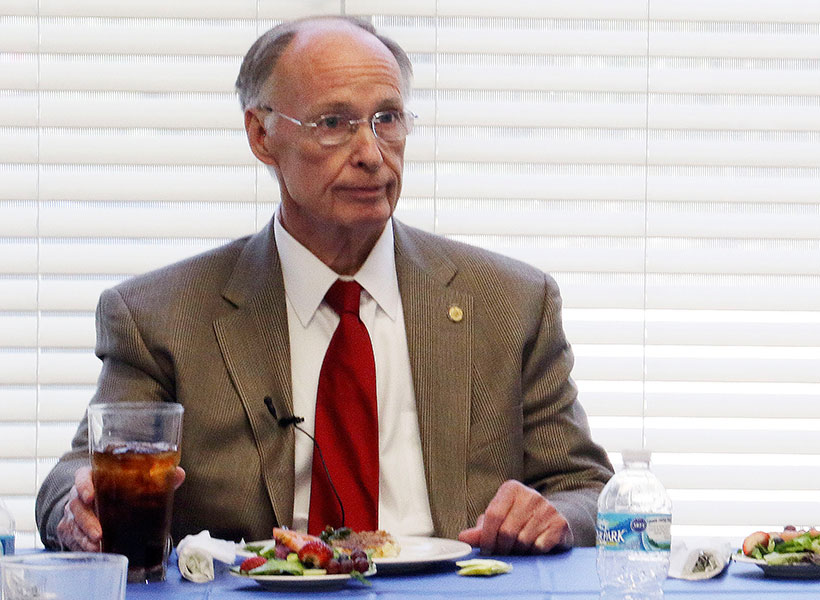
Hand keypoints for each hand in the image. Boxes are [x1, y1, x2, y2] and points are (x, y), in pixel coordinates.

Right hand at [56, 465, 185, 551]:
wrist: (99, 502)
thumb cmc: (118, 490)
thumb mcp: (133, 483)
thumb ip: (156, 478)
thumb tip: (179, 474)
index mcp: (94, 478)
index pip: (82, 476)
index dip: (84, 485)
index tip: (90, 495)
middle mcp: (80, 495)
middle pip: (76, 504)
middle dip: (86, 520)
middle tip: (100, 533)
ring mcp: (73, 513)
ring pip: (73, 524)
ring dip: (84, 536)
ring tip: (98, 545)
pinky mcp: (71, 530)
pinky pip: (72, 538)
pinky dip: (82, 546)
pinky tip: (94, 550)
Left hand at [458, 480, 571, 554]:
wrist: (552, 520)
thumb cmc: (519, 520)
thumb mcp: (499, 520)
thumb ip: (481, 529)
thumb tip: (463, 538)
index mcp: (511, 489)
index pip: (493, 515)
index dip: (486, 538)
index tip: (486, 550)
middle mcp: (530, 495)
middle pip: (507, 531)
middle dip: (501, 548)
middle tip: (501, 554)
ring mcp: (547, 508)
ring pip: (523, 541)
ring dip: (517, 552)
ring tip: (517, 550)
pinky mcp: (559, 523)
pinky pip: (540, 547)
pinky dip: (533, 553)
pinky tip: (533, 549)